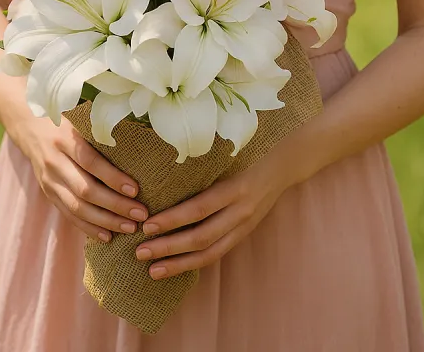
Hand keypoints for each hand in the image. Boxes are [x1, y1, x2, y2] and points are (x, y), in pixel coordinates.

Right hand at [13, 115, 148, 241]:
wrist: (30, 126)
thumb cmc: (67, 120)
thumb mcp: (80, 119)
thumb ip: (100, 133)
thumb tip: (137, 147)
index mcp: (64, 140)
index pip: (90, 162)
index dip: (112, 177)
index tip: (135, 189)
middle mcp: (54, 162)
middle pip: (85, 190)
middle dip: (115, 205)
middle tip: (140, 214)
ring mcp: (49, 181)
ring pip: (77, 207)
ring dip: (105, 221)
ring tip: (130, 228)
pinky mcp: (49, 194)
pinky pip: (69, 215)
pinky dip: (88, 228)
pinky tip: (108, 236)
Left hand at [134, 152, 291, 279]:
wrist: (282, 165)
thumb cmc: (248, 153)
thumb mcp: (229, 156)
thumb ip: (203, 169)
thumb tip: (161, 178)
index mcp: (235, 188)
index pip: (199, 208)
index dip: (173, 220)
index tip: (147, 225)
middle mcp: (241, 211)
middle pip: (201, 236)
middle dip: (169, 247)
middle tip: (140, 252)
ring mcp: (244, 226)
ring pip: (209, 253)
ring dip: (179, 264)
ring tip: (153, 269)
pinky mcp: (244, 235)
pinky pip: (217, 254)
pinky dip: (195, 263)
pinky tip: (175, 267)